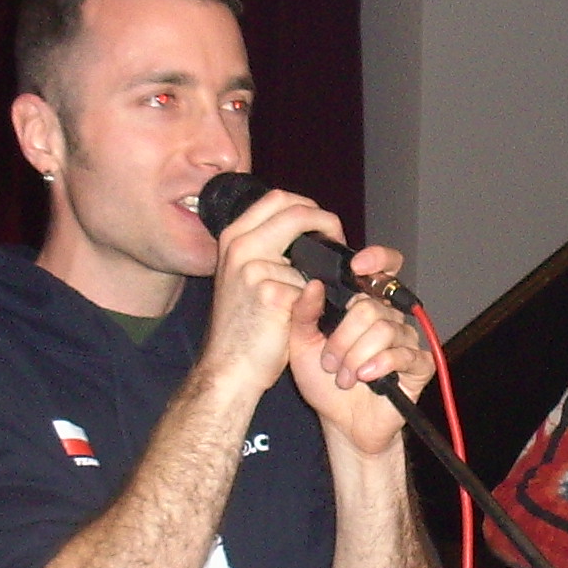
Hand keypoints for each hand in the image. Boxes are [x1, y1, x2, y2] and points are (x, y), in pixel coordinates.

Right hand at [198, 188, 333, 400]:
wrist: (229, 368)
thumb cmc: (242, 328)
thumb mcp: (245, 277)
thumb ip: (269, 250)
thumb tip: (310, 233)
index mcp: (233, 237)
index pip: (278, 198)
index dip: (309, 207)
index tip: (324, 225)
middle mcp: (239, 246)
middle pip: (295, 211)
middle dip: (326, 222)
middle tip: (338, 241)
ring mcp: (253, 268)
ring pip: (309, 255)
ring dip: (320, 275)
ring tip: (314, 297)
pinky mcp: (271, 293)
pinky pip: (310, 287)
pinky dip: (314, 303)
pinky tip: (300, 319)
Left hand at [290, 242, 433, 456]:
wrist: (341, 422)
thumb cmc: (324, 382)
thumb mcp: (301, 344)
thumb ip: (303, 313)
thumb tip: (313, 284)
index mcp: (363, 305)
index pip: (383, 268)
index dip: (377, 259)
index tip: (357, 266)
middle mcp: (388, 317)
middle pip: (371, 308)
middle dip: (344, 338)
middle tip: (330, 361)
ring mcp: (406, 340)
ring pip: (384, 331)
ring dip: (356, 357)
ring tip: (344, 377)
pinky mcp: (419, 364)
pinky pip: (404, 354)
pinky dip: (380, 366)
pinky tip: (367, 378)